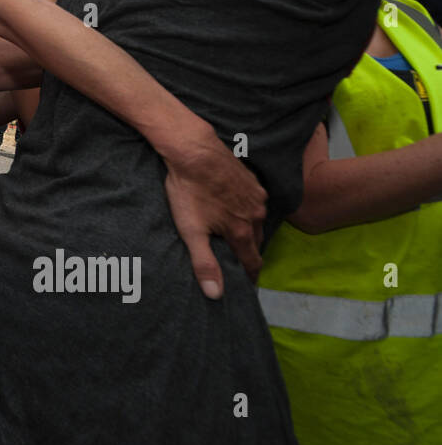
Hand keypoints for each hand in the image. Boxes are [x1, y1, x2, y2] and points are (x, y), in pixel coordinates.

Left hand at [162, 130, 266, 298]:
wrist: (193, 150)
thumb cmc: (189, 190)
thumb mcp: (192, 230)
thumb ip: (204, 263)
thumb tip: (216, 294)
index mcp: (242, 231)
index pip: (252, 262)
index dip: (249, 275)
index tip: (247, 284)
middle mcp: (256, 214)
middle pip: (255, 242)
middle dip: (247, 253)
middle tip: (236, 260)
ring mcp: (256, 196)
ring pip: (256, 221)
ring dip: (248, 230)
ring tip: (233, 236)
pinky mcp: (251, 180)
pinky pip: (254, 203)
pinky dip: (246, 211)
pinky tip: (233, 208)